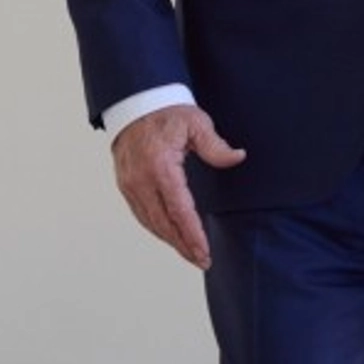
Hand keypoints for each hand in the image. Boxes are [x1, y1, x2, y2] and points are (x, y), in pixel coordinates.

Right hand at [111, 104, 245, 270]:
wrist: (135, 103)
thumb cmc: (167, 113)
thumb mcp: (196, 123)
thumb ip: (216, 146)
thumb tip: (237, 157)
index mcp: (161, 166)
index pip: (179, 210)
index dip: (192, 235)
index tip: (204, 252)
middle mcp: (141, 180)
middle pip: (164, 223)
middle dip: (183, 245)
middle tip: (202, 260)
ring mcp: (130, 184)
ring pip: (150, 222)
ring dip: (170, 241)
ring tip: (189, 254)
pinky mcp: (125, 185)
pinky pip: (140, 214)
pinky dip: (156, 228)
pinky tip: (169, 235)